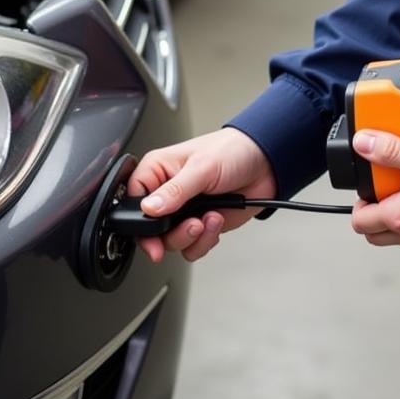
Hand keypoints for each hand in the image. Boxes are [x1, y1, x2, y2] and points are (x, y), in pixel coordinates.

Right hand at [127, 127, 275, 263]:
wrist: (265, 165)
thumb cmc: (232, 151)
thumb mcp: (202, 167)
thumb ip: (175, 190)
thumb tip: (149, 208)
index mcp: (158, 171)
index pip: (133, 200)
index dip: (139, 221)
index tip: (152, 236)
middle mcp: (167, 193)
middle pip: (151, 230)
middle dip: (172, 234)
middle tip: (190, 226)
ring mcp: (184, 211)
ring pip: (172, 242)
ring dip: (192, 237)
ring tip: (209, 219)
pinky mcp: (201, 224)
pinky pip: (192, 247)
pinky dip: (205, 241)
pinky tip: (216, 221)